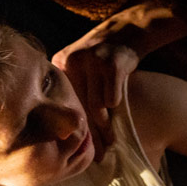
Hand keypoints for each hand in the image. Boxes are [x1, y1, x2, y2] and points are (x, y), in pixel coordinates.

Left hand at [53, 5, 186, 156]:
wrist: (125, 31)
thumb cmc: (102, 58)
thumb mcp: (79, 66)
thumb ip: (72, 88)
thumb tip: (66, 128)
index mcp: (61, 64)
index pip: (66, 103)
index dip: (73, 128)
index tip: (80, 147)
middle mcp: (73, 61)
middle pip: (80, 107)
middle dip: (91, 133)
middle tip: (97, 153)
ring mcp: (93, 60)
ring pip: (97, 105)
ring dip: (106, 127)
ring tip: (111, 142)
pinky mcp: (113, 63)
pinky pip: (113, 96)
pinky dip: (116, 106)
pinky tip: (118, 116)